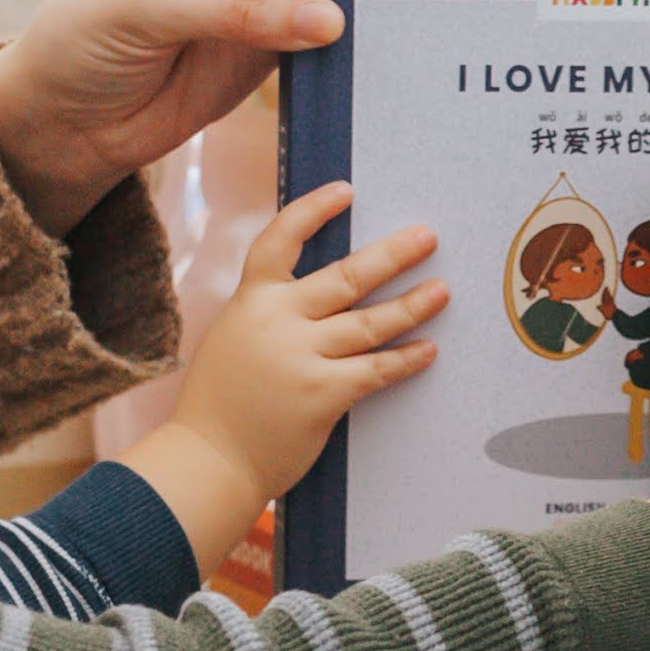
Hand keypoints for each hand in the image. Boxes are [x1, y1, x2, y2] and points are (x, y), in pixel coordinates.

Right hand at [117, 183, 449, 560]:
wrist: (207, 459)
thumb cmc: (220, 404)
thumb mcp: (234, 339)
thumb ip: (271, 314)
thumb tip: (322, 297)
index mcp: (251, 300)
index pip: (281, 239)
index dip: (314, 211)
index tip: (346, 192)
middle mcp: (277, 320)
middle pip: (346, 276)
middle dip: (393, 255)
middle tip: (428, 238)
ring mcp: (300, 356)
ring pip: (369, 323)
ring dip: (412, 305)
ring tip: (442, 291)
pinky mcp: (321, 394)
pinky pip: (376, 370)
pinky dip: (406, 359)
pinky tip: (428, 350)